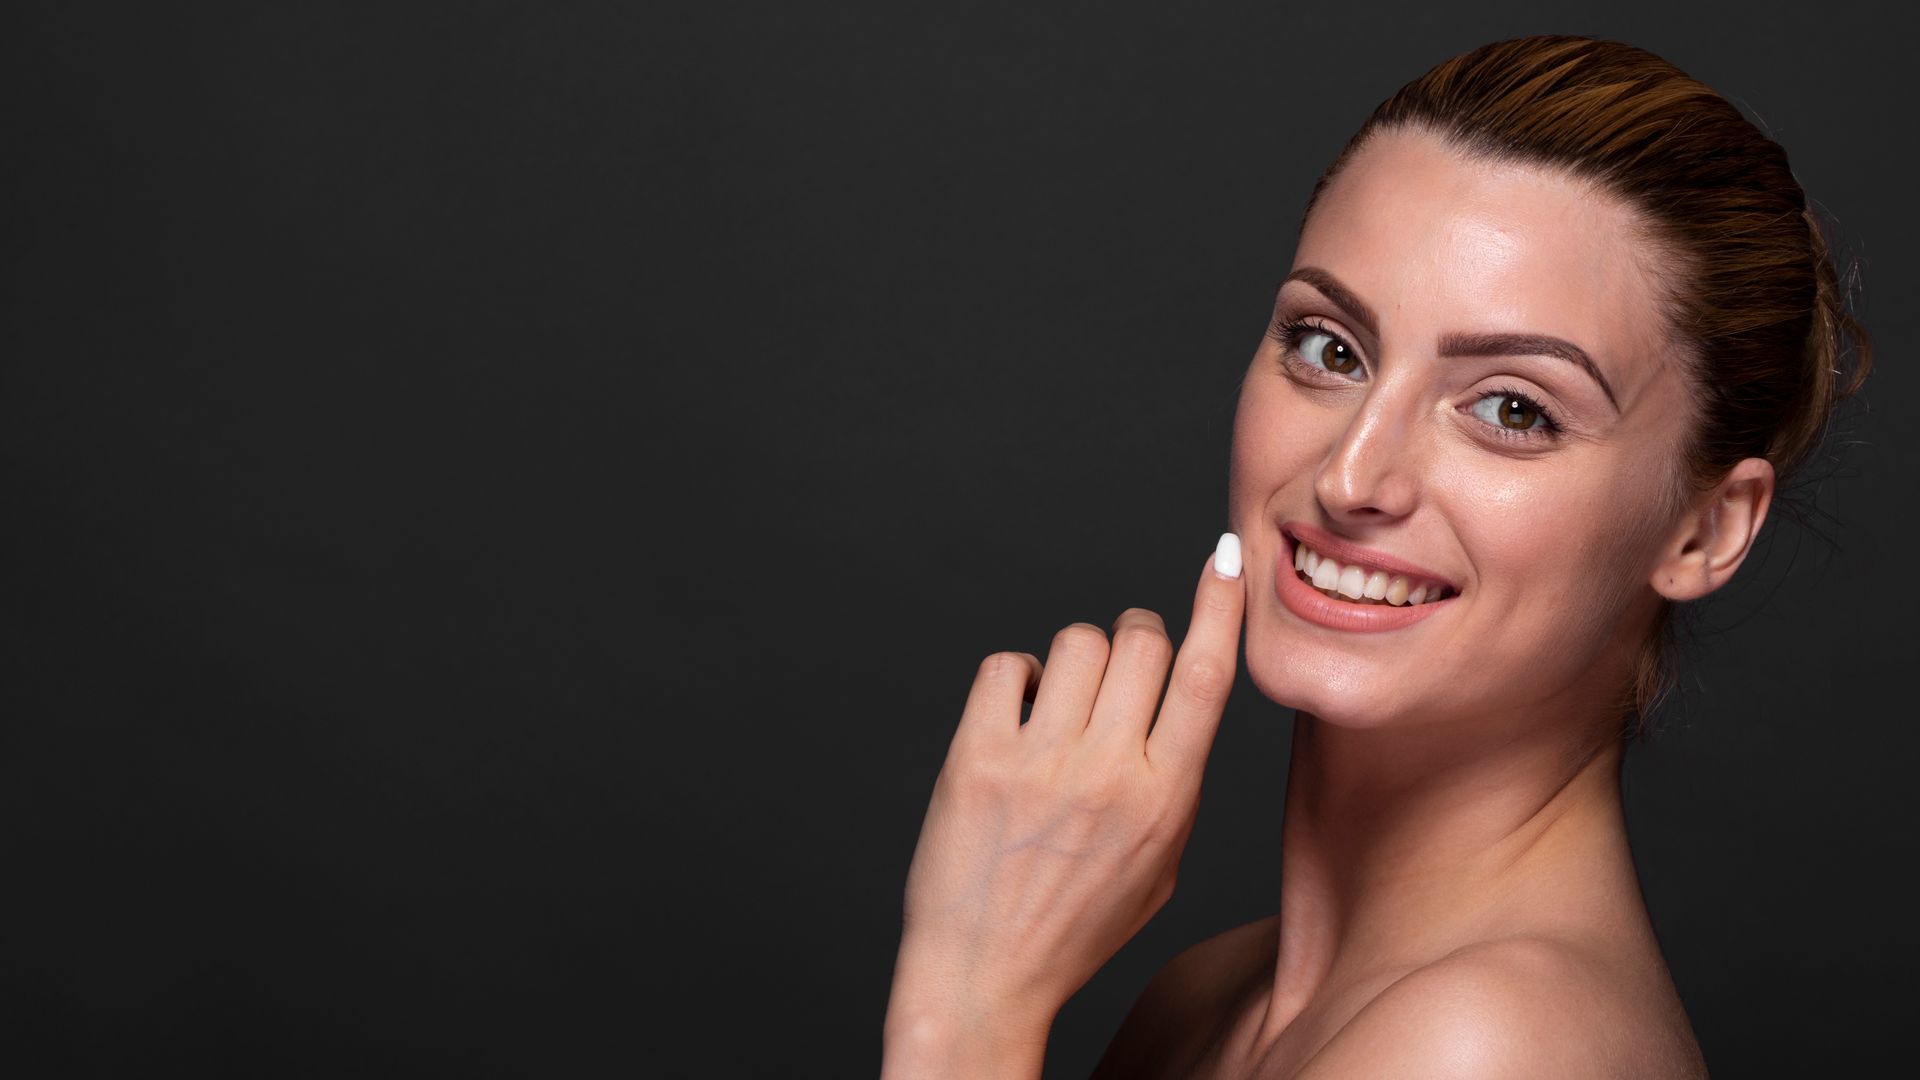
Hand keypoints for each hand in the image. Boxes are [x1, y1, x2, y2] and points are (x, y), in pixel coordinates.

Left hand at [887, 534, 1246, 1046]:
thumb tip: (1176, 698)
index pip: (1208, 677)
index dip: (1220, 607)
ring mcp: (1041, 762)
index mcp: (1167, 800)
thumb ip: (1174, 785)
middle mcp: (1111, 773)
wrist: (984, 975)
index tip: (1227, 559)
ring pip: (1076, 641)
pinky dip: (1015, 681)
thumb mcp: (1158, 867)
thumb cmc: (1074, 925)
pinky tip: (1012, 721)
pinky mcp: (977, 757)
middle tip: (1116, 667)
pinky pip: (1007, 666)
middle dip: (1134, 636)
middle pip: (1142, 641)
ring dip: (1073, 660)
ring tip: (1057, 707)